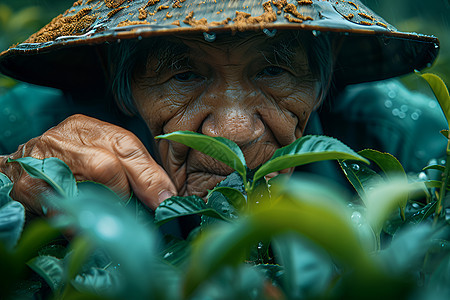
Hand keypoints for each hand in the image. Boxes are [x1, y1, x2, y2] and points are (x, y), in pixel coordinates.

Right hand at [0, 114, 176, 214]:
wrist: (15, 171)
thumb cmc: (65, 165)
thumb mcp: (98, 156)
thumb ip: (129, 170)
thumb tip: (164, 196)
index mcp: (88, 129)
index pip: (127, 145)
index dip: (150, 175)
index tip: (167, 198)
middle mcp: (66, 138)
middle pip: (110, 163)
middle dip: (132, 191)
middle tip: (145, 213)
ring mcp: (44, 161)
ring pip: (86, 184)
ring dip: (108, 207)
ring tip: (114, 220)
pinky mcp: (28, 188)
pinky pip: (62, 208)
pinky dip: (79, 221)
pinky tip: (85, 229)